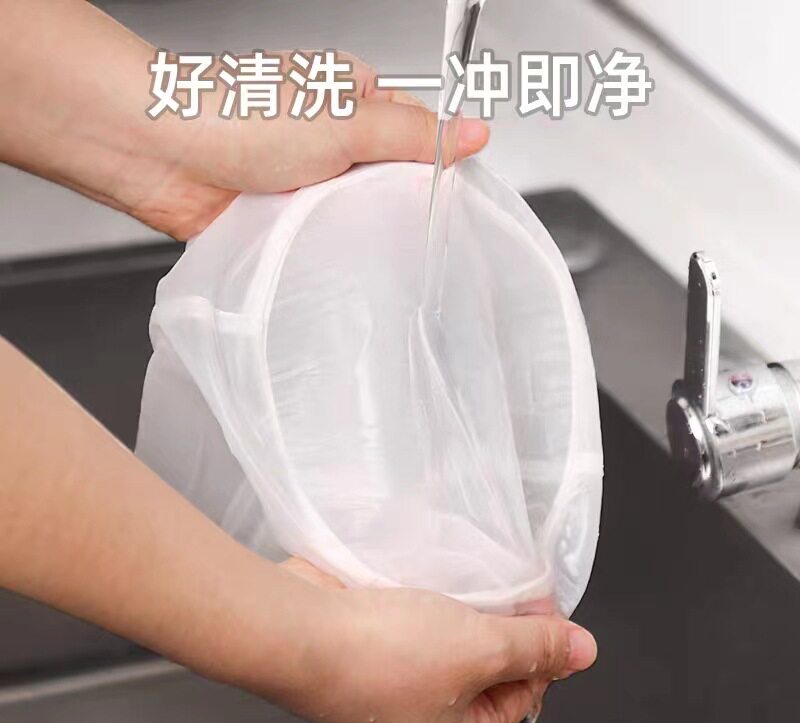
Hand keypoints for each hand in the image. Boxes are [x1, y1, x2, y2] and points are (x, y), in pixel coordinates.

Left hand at [0, 1, 488, 240]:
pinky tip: (335, 262)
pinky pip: (320, 243)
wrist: (159, 152)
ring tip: (367, 245)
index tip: (457, 200)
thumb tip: (475, 133)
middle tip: (409, 231)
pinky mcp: (283, 220)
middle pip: (389, 183)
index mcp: (354, 101)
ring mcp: (307, 183)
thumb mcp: (348, 121)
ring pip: (356, 217)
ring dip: (359, 233)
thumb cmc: (239, 115)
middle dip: (398, 208)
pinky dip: (327, 253)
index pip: (418, 134)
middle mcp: (332, 142)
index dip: (440, 166)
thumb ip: (415, 135)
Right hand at [279, 558, 596, 722]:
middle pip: (487, 667)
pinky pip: (417, 622)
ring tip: (476, 578)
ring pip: (451, 640)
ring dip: (467, 608)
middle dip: (503, 626)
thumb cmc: (379, 656)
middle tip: (515, 587)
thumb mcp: (481, 648)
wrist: (297, 628)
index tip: (548, 608)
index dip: (543, 649)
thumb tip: (584, 650)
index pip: (524, 696)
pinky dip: (432, 600)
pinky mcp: (370, 645)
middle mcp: (423, 719)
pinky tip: (437, 576)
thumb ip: (538, 647)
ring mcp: (393, 682)